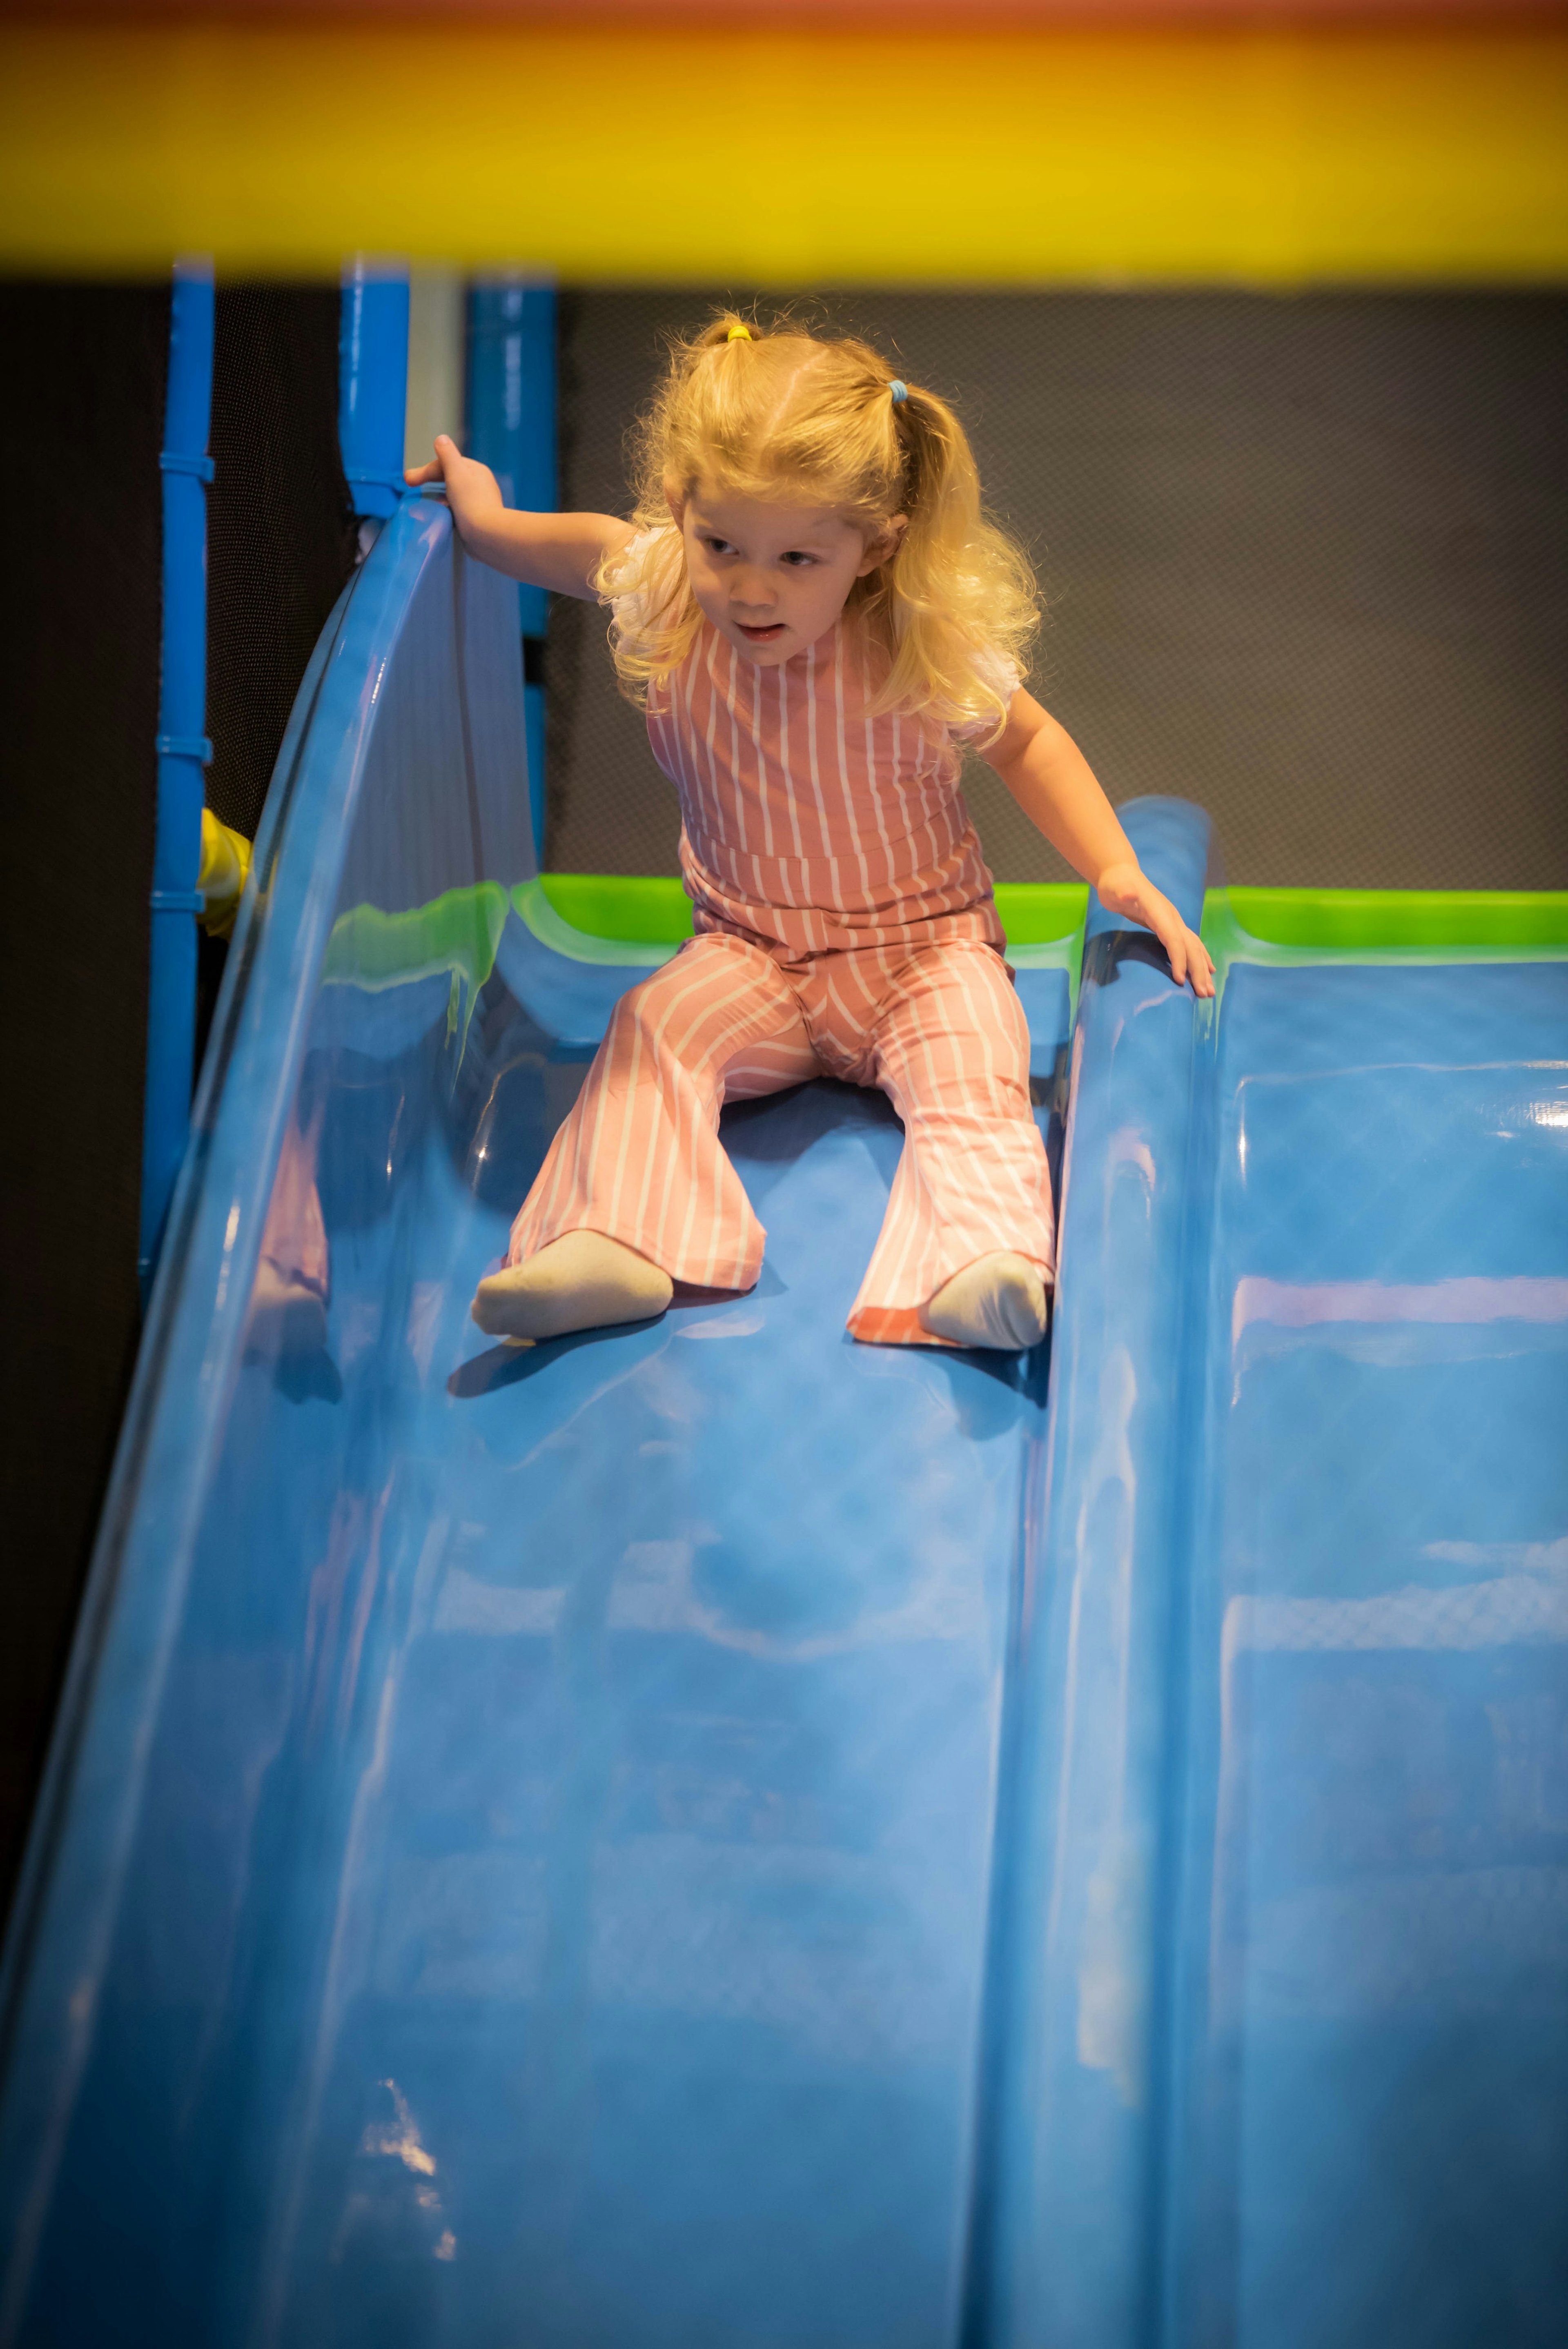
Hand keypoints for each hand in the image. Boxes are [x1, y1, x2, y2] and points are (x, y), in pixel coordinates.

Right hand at [403, 433, 502, 536]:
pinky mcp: (477, 520)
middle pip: (449, 478)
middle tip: (409, 486)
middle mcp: (480, 484)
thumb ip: (447, 454)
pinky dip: (445, 510)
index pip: (447, 464)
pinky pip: (457, 511)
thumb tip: (441, 438)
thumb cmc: (470, 501)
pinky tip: (438, 516)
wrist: (488, 535)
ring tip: (423, 503)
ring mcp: (479, 503)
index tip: (408, 480)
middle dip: (430, 480)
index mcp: (476, 470)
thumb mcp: (456, 472)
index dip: (426, 470)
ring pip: (453, 495)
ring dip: (436, 496)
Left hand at [1095, 860, 1215, 997]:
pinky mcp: (1171, 926)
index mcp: (1161, 912)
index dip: (1179, 959)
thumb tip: (1128, 893)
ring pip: (1194, 947)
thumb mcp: (1115, 888)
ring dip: (1203, 969)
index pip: (1174, 939)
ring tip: (1209, 991)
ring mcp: (1174, 921)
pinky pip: (1190, 944)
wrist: (1122, 875)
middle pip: (1190, 947)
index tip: (1180, 981)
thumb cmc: (1116, 885)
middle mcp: (1172, 917)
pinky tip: (1208, 970)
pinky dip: (1200, 958)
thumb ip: (1123, 892)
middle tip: (1205, 995)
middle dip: (1198, 971)